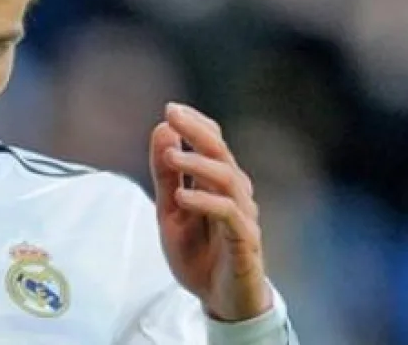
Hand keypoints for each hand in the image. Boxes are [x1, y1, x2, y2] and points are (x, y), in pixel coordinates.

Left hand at [149, 102, 271, 321]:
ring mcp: (242, 216)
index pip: (214, 142)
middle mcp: (235, 193)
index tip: (171, 108)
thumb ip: (166, 174)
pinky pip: (230, 215)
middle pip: (222, 153)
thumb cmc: (198, 252)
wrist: (218, 298)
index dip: (196, 123)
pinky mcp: (245, 241)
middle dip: (198, 131)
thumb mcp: (170, 209)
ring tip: (171, 156)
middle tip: (172, 114)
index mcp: (218, 182)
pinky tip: (183, 195)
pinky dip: (207, 202)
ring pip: (229, 179)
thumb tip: (162, 129)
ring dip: (199, 164)